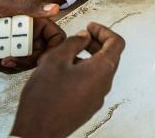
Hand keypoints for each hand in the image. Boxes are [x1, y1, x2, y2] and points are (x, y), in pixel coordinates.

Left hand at [0, 0, 63, 72]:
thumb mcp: (9, 4)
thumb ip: (32, 7)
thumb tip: (55, 8)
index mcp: (37, 24)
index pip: (55, 40)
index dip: (52, 51)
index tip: (38, 58)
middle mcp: (30, 36)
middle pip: (37, 57)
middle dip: (22, 63)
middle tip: (5, 61)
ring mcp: (16, 45)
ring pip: (20, 64)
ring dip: (6, 67)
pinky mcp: (3, 51)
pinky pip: (4, 64)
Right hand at [11, 23, 124, 137]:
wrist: (37, 132)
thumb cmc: (45, 98)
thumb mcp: (55, 60)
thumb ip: (73, 43)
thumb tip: (84, 37)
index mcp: (101, 70)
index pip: (117, 43)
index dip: (104, 31)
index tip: (90, 27)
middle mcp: (104, 84)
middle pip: (110, 56)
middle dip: (96, 43)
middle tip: (81, 38)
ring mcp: (97, 97)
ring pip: (100, 70)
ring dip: (89, 57)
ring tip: (67, 54)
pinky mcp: (88, 107)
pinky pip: (92, 83)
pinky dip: (84, 71)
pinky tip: (64, 72)